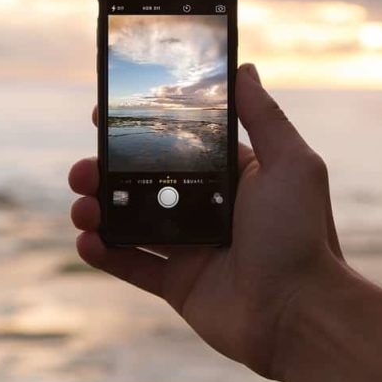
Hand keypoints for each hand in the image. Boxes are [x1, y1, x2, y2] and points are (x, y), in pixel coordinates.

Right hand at [68, 63, 343, 377]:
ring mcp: (192, 248)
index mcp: (233, 178)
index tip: (104, 116)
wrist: (300, 313)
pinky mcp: (179, 285)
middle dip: (108, 172)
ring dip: (98, 211)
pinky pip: (132, 265)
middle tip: (82, 168)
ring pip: (131, 221)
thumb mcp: (290, 163)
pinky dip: (104, 254)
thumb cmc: (301, 234)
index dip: (141, 131)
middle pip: (145, 182)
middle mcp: (209, 209)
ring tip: (80, 206)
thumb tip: (244, 68)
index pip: (178, 145)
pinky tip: (86, 241)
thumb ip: (263, 116)